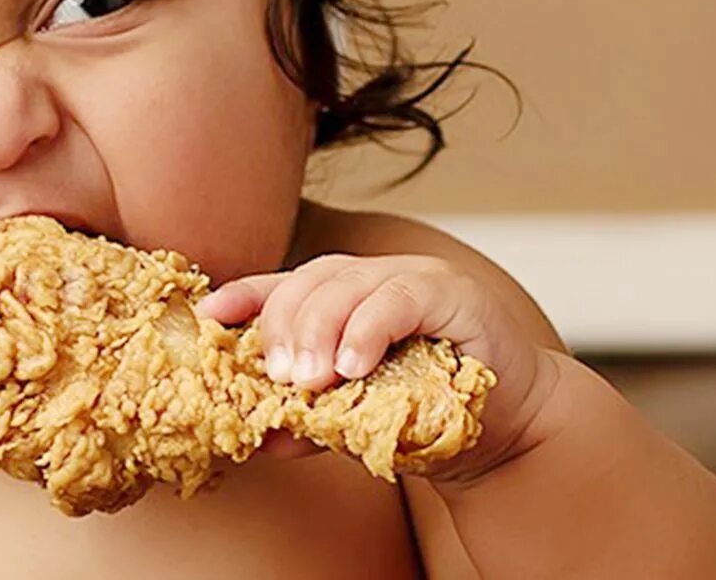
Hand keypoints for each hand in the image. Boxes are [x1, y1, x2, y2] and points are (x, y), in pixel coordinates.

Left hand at [194, 253, 562, 484]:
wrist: (506, 435)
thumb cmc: (428, 419)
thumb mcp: (355, 421)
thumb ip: (311, 419)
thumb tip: (261, 437)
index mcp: (343, 298)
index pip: (282, 285)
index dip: (243, 296)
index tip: (208, 318)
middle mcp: (373, 278)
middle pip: (309, 282)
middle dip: (283, 327)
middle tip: (279, 376)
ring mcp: (413, 278)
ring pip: (348, 285)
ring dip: (320, 330)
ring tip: (309, 379)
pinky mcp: (452, 293)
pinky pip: (399, 299)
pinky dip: (369, 330)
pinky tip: (352, 365)